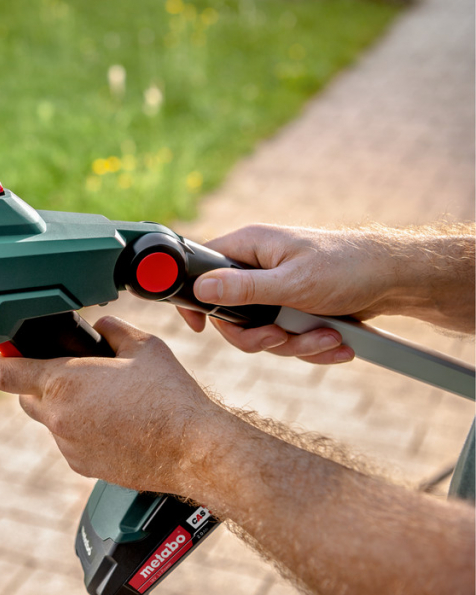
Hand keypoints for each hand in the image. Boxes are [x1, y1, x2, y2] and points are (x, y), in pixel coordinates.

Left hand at [0, 315, 232, 496]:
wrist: (193, 449)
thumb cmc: (170, 397)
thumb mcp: (142, 346)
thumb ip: (111, 331)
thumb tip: (101, 327)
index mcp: (63, 382)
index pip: (4, 373)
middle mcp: (58, 417)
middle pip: (25, 397)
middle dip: (37, 383)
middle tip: (67, 373)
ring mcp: (69, 445)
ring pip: (50, 421)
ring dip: (64, 408)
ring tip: (104, 400)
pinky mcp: (82, 465)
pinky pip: (69, 442)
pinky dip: (81, 430)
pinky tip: (113, 423)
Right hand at [177, 225, 404, 364]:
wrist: (397, 281)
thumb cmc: (348, 267)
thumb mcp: (293, 282)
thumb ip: (244, 288)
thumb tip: (201, 287)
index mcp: (250, 248)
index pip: (203, 268)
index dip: (197, 299)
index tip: (199, 327)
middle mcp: (258, 268)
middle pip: (232, 315)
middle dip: (260, 336)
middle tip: (279, 338)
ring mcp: (276, 291)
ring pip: (261, 333)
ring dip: (295, 345)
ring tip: (329, 338)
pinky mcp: (293, 310)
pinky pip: (286, 339)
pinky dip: (310, 346)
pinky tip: (336, 343)